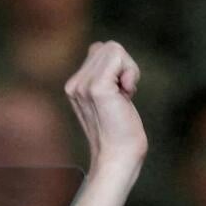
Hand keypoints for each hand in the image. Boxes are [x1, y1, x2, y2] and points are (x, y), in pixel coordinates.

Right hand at [63, 40, 146, 178]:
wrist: (119, 158)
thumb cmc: (122, 134)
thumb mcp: (112, 100)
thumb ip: (107, 78)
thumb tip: (114, 54)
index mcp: (75, 86)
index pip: (99, 51)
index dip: (118, 69)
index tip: (121, 94)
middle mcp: (75, 83)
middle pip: (107, 47)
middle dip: (125, 68)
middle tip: (124, 96)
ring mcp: (83, 84)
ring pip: (114, 48)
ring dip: (129, 70)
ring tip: (124, 97)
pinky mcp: (97, 87)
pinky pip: (118, 56)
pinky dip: (131, 72)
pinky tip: (127, 95)